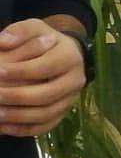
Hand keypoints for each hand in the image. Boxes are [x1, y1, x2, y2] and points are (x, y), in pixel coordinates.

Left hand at [0, 18, 86, 137]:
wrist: (63, 55)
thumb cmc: (43, 41)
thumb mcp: (34, 28)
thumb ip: (19, 32)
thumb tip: (4, 42)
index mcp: (70, 57)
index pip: (46, 67)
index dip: (21, 71)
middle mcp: (76, 80)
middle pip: (47, 94)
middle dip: (17, 97)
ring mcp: (71, 99)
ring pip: (47, 114)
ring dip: (19, 116)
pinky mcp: (63, 113)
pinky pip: (45, 126)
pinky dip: (24, 129)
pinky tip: (4, 127)